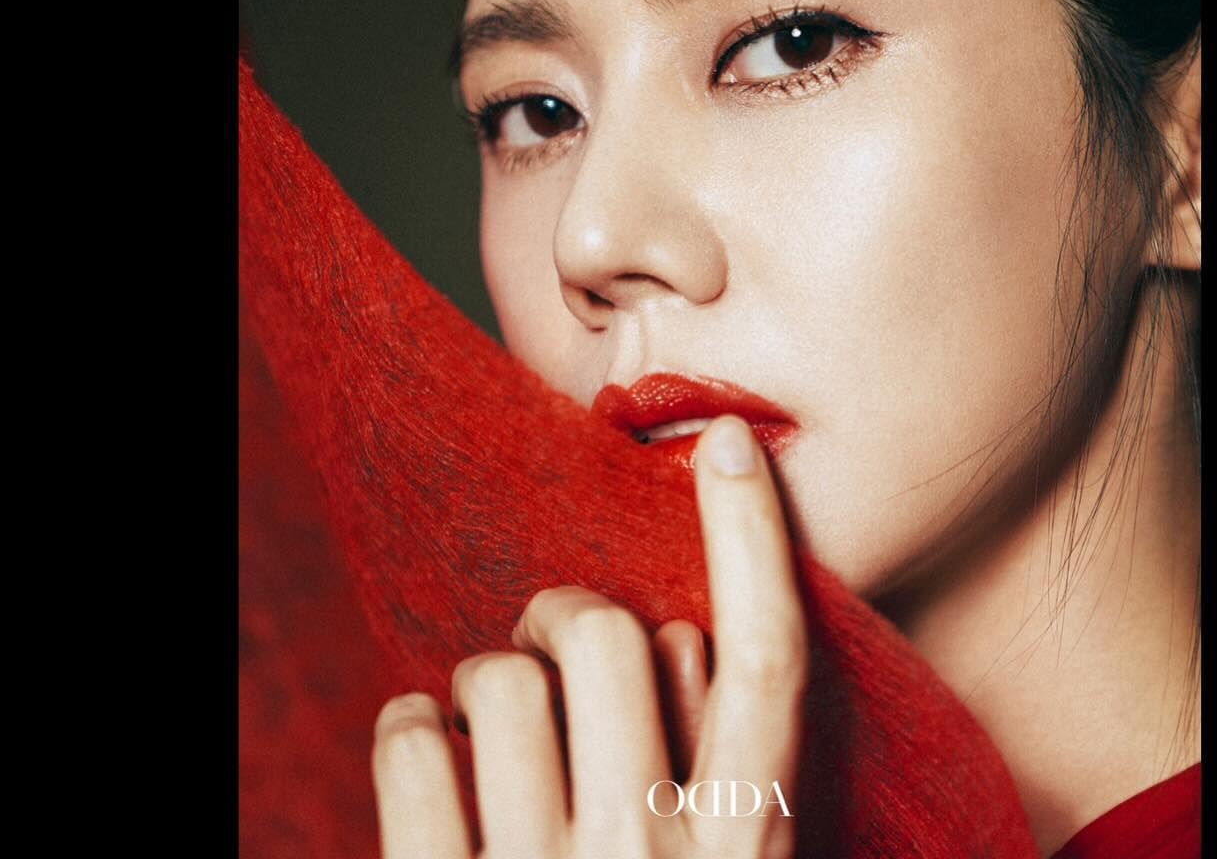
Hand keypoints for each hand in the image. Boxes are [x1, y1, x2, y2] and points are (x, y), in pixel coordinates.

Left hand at [371, 414, 808, 857]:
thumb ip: (716, 765)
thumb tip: (676, 631)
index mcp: (745, 849)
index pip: (766, 660)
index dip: (752, 536)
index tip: (729, 439)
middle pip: (608, 639)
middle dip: (562, 612)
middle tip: (543, 636)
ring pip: (502, 684)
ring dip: (488, 677)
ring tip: (487, 718)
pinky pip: (412, 749)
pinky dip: (409, 725)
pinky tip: (427, 743)